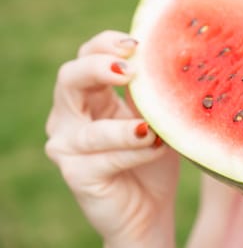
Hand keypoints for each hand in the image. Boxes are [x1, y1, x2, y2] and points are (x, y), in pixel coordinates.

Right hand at [45, 30, 178, 246]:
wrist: (150, 207)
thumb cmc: (152, 156)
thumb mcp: (155, 116)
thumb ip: (151, 92)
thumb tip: (165, 56)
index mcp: (90, 94)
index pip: (87, 56)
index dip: (106, 44)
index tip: (136, 44)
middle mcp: (70, 116)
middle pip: (69, 77)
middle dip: (98, 68)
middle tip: (131, 71)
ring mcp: (66, 146)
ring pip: (88, 128)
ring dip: (123, 126)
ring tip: (152, 126)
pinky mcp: (76, 174)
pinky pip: (104, 159)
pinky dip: (133, 152)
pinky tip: (156, 147)